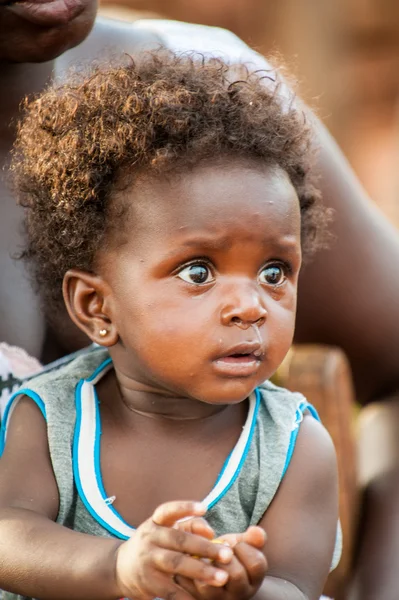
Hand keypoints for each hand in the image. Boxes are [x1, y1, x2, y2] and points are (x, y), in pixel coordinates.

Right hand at [114, 500, 233, 599]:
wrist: (122, 568)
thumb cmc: (156, 544)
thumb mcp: (167, 530)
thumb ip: (191, 526)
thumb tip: (211, 532)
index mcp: (156, 522)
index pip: (168, 510)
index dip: (185, 508)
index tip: (204, 508)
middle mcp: (150, 538)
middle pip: (179, 540)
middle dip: (205, 548)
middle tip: (228, 554)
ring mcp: (148, 560)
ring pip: (176, 564)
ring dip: (201, 571)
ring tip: (222, 578)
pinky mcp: (148, 583)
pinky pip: (170, 590)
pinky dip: (187, 595)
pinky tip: (203, 599)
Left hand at [176, 526, 266, 599]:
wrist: (211, 570)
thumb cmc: (230, 555)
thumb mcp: (242, 545)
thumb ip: (252, 537)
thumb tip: (256, 530)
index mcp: (253, 579)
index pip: (256, 564)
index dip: (244, 548)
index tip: (235, 543)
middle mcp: (239, 594)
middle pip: (236, 575)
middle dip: (224, 555)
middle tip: (220, 548)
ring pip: (209, 584)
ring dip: (204, 564)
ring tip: (204, 555)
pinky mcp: (198, 599)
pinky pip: (190, 585)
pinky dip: (187, 569)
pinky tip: (190, 560)